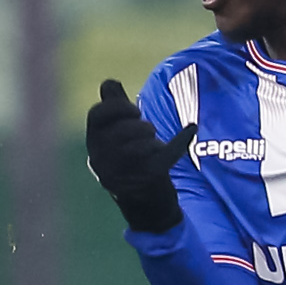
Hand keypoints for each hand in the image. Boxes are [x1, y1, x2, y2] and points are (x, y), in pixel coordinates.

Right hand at [84, 78, 193, 237]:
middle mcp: (101, 159)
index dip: (116, 106)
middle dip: (136, 125)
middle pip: (116, 133)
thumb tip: (108, 83)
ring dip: (149, 139)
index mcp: (94, 142)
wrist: (145, 202)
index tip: (135, 110)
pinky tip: (191, 130)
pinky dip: (179, 142)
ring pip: (134, 148)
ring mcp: (120, 174)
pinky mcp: (145, 181)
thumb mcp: (119, 132)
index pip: (96, 115)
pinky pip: (163, 157)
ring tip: (154, 141)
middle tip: (149, 128)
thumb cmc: (130, 160)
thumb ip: (115, 108)